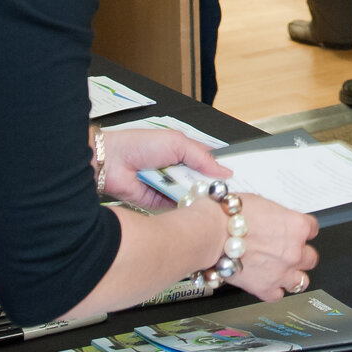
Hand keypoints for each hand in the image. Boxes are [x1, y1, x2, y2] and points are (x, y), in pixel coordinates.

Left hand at [95, 126, 232, 209]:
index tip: (240, 179)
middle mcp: (178, 171)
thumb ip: (202, 157)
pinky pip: (178, 208)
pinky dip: (185, 207)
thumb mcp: (177, 143)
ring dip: (200, 198)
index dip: (223, 171)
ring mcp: (170, 188)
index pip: (209, 163)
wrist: (110, 163)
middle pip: (204, 182)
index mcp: (184, 153)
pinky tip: (196, 208)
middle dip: (214, 187)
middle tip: (231, 194)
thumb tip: (225, 171)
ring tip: (214, 200)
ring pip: (193, 196)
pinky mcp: (160, 204)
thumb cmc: (139, 145)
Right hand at [224, 195, 320, 301]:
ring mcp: (282, 272)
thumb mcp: (262, 203)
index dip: (301, 230)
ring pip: (302, 281)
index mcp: (297, 226)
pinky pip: (278, 295)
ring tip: (281, 271)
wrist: (211, 233)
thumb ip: (276, 216)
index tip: (294, 232)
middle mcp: (294, 251)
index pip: (312, 229)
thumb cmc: (231, 215)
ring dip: (292, 276)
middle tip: (286, 251)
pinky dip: (273, 290)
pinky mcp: (266, 288)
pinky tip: (266, 282)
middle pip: (311, 257)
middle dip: (299, 254)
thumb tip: (275, 220)